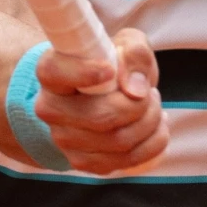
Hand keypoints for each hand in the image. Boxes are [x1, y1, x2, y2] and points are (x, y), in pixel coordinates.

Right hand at [33, 28, 169, 174]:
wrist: (103, 94)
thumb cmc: (113, 65)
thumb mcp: (127, 45)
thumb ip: (134, 54)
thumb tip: (136, 89)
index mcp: (53, 72)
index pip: (55, 72)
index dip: (82, 72)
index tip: (110, 70)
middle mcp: (51, 108)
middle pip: (100, 116)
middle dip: (139, 105)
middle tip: (150, 93)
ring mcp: (64, 140)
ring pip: (118, 140)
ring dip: (150, 122)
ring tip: (152, 106)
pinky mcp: (82, 161)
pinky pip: (127, 159)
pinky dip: (153, 142)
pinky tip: (155, 126)